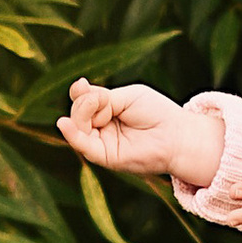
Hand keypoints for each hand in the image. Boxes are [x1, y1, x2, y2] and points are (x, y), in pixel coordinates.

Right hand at [59, 79, 222, 190]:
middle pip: (78, 111)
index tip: (82, 85)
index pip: (83, 99)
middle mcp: (101, 126)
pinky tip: (64, 124)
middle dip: (84, 103)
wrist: (177, 135)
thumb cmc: (157, 113)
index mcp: (106, 109)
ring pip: (77, 126)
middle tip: (102, 102)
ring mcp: (101, 142)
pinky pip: (83, 145)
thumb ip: (102, 97)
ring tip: (96, 108)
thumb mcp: (127, 97)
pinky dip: (72, 134)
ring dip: (81, 114)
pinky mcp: (105, 156)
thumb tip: (77, 91)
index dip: (79, 92)